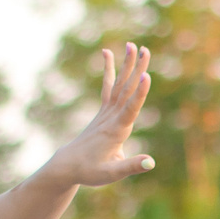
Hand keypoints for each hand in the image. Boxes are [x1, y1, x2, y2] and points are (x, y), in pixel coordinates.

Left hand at [46, 43, 155, 187]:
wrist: (68, 166)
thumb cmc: (90, 171)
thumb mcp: (112, 173)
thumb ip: (131, 166)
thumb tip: (151, 162)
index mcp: (116, 131)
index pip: (130, 110)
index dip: (139, 93)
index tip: (145, 76)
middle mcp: (110, 118)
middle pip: (126, 90)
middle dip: (136, 70)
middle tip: (144, 50)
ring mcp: (105, 112)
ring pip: (118, 84)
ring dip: (126, 65)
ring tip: (132, 45)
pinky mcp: (103, 111)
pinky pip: (107, 86)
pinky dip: (109, 70)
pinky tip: (107, 53)